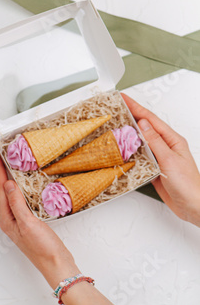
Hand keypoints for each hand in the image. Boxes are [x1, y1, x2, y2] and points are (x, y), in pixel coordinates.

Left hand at [0, 148, 114, 304]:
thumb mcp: (29, 224)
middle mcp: (9, 218)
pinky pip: (17, 198)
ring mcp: (18, 220)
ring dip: (4, 177)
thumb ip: (17, 204)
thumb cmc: (43, 248)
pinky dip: (16, 187)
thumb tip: (7, 183)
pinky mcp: (28, 221)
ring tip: (2, 163)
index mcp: (6, 218)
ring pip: (7, 194)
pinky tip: (19, 183)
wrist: (57, 265)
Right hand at [122, 93, 199, 225]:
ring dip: (126, 132)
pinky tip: (120, 148)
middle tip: (114, 107)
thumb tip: (142, 124)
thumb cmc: (188, 184)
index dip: (135, 107)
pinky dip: (128, 150)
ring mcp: (159, 156)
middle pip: (144, 127)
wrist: (193, 206)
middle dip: (129, 115)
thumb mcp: (169, 159)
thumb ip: (155, 141)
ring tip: (112, 124)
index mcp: (172, 140)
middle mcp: (165, 146)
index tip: (122, 98)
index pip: (150, 119)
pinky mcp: (153, 168)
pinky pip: (138, 155)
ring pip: (139, 140)